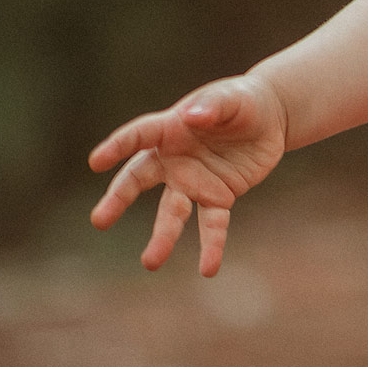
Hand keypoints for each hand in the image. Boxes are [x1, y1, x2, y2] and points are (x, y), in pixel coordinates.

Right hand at [88, 75, 287, 276]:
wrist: (271, 118)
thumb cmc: (242, 101)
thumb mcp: (233, 98)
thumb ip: (213, 105)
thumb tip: (191, 116)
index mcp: (171, 128)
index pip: (139, 136)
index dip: (117, 146)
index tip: (96, 161)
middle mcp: (174, 159)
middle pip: (139, 179)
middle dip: (119, 199)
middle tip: (100, 220)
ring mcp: (194, 180)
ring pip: (172, 211)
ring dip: (162, 236)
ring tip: (151, 262)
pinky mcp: (219, 196)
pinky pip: (212, 224)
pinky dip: (211, 246)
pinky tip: (208, 269)